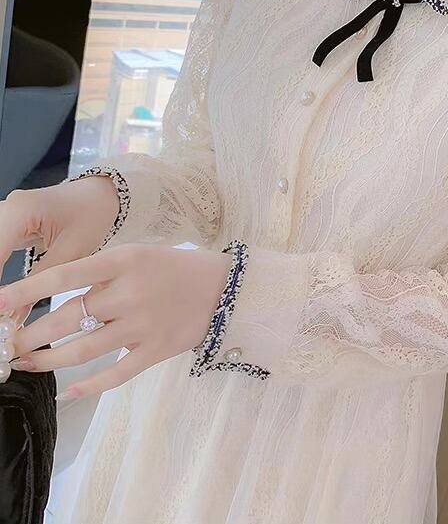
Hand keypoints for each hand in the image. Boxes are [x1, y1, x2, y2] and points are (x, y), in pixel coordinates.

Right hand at [0, 176, 120, 325]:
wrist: (101, 194)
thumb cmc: (93, 214)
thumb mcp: (72, 251)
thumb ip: (41, 282)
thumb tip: (14, 315)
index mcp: (22, 210)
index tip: (0, 309)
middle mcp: (7, 208)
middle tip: (2, 313)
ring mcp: (4, 215)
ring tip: (5, 308)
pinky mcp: (5, 224)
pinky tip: (4, 295)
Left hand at [0, 243, 232, 398]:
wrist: (226, 288)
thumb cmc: (177, 268)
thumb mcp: (139, 255)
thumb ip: (102, 274)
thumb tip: (58, 299)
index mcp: (124, 261)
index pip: (65, 275)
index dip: (26, 290)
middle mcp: (129, 292)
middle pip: (66, 318)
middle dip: (29, 335)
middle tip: (7, 346)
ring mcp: (143, 324)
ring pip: (83, 350)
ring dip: (49, 361)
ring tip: (27, 364)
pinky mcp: (156, 350)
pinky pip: (116, 373)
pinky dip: (90, 386)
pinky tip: (69, 392)